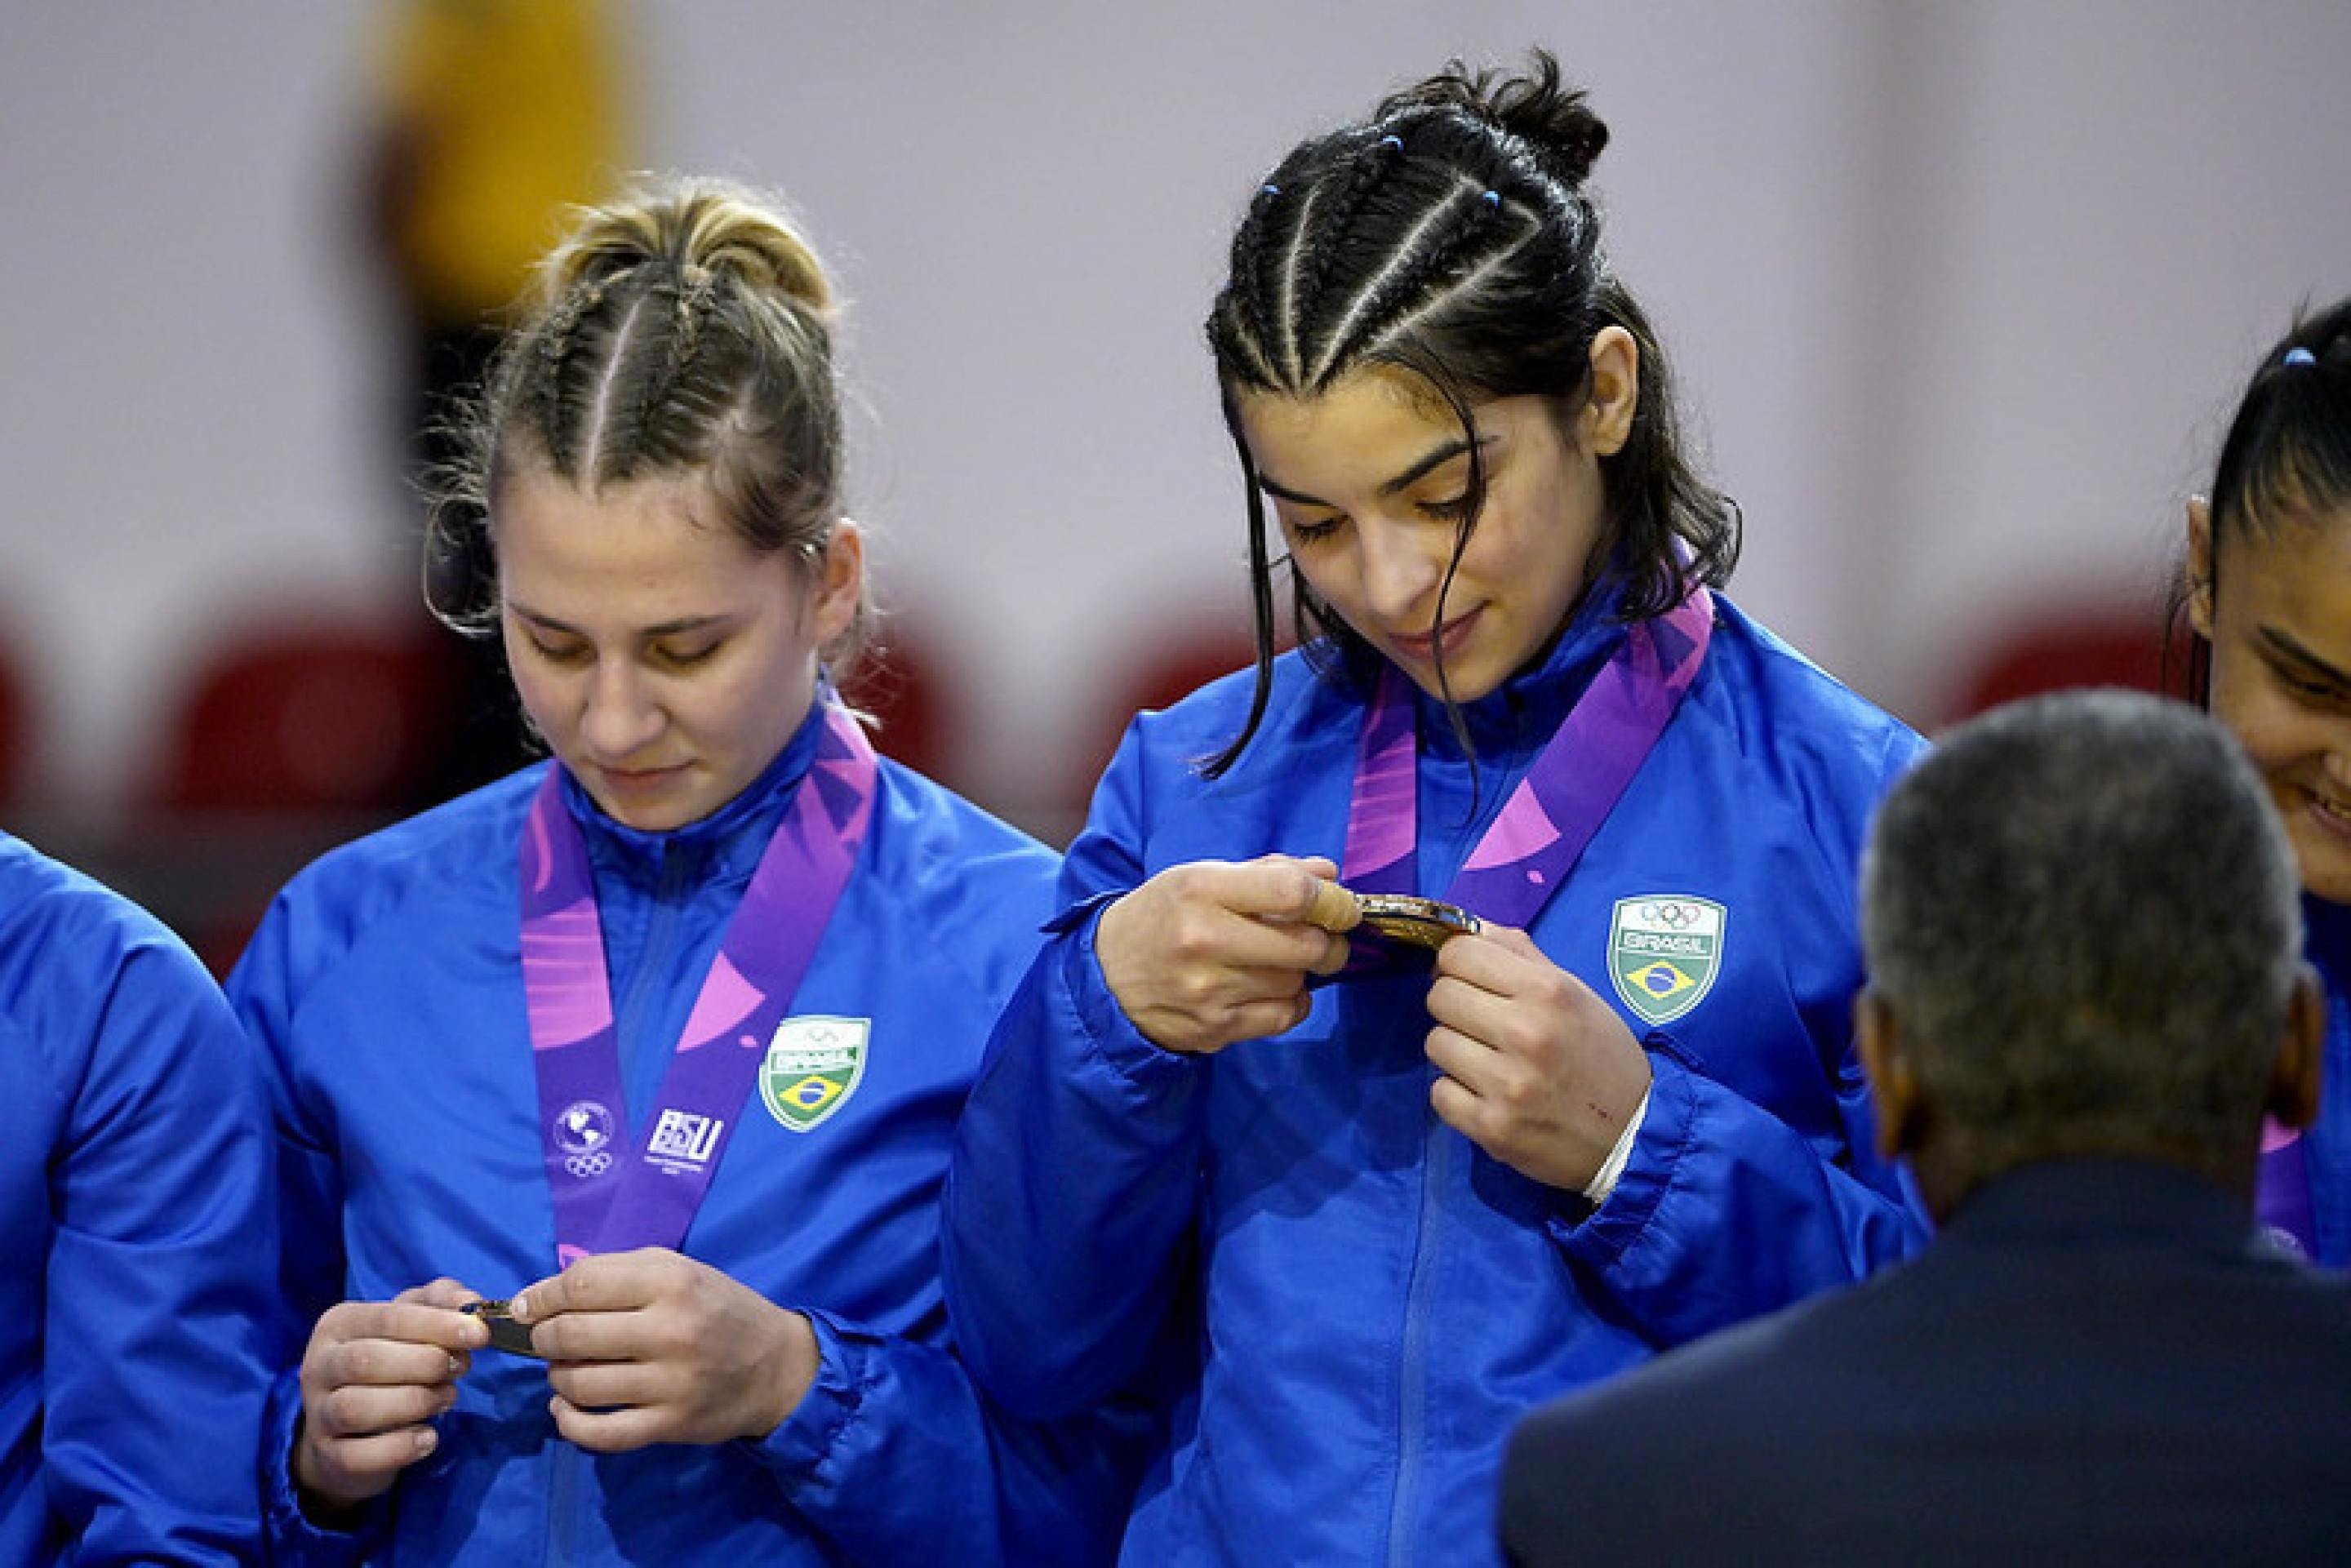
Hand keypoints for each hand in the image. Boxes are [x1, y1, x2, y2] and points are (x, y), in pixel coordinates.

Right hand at [295, 1278, 486, 1515]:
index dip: (436, 1325)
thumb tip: (471, 1302)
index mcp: (339, 1324)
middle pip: (365, 1360)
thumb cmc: (391, 1362)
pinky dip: (399, 1448)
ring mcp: (318, 1415)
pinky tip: (429, 1438)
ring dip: (413, 1402)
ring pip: (355, 1408)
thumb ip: (442, 1302)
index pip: (387, 1318)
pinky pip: (357, 1456)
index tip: (479, 1334)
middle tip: (460, 1368)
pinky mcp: (328, 1457)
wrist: (350, 1429)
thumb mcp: (412, 1322)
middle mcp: (319, 1366)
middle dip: (424, 1363)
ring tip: (447, 1398)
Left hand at [509, 1248, 818, 1451]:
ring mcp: (671, 1382)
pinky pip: (600, 1433)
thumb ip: (614, 1272)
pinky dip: (569, 1424)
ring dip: (557, 1377)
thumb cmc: (717, 1308)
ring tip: (566, 1370)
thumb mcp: (678, 1270)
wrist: (776, 1365)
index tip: (527, 1306)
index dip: (542, 1295)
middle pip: (572, 1334)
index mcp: (671, 1282)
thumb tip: (539, 1295)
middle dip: (543, 1337)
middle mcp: (670, 1330)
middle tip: (547, 1339)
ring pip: (579, 1384)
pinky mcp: (671, 1424)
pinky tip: (565, 1410)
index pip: (582, 1284)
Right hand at [1094, 854, 1351, 1053]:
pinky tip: (1273, 990)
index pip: (1291, 892)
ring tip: (1281, 961)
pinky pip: (1283, 1016)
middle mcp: (1204, 940)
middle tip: (1326, 938)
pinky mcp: (1214, 1029)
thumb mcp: (1200, 878)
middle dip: (1329, 941)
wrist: (1105, 977)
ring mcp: (1209, 990)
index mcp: (1201, 889)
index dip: (1331, 900)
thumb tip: (1329, 877)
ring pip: (1295, 981)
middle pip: (1305, 945)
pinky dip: (1291, 1002)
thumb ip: (1266, 873)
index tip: (1340, 907)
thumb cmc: (1161, 918)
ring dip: (1302, 971)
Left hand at [1424, 925, 1652, 1191]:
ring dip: (1456, 1050)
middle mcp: (1526, 1033)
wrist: (1636, 1134)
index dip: (1457, 962)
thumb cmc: (1604, 1057)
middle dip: (1455, 1005)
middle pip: (1440, 996)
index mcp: (1548, 991)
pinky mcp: (1493, 1128)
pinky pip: (1439, 1093)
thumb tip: (1470, 929)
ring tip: (1489, 1061)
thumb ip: (1522, 957)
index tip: (1469, 977)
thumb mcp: (1577, 994)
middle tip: (1480, 1022)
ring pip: (1436, 1043)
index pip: (1459, 953)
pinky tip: (1487, 1094)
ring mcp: (1507, 1084)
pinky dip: (1457, 1093)